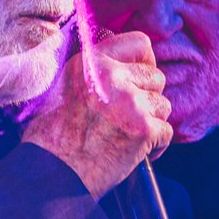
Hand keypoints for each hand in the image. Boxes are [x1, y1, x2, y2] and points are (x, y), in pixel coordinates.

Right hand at [20, 31, 172, 195]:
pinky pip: (166, 132)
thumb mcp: (64, 85)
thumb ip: (94, 68)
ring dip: (151, 121)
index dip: (144, 62)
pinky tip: (134, 153)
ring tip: (126, 136)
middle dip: (147, 97)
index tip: (138, 78)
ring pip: (163, 105)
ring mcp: (131, 103)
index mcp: (92, 62)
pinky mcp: (144, 130)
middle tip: (127, 117)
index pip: (140, 44)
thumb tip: (120, 52)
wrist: (52, 173)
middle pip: (156, 77)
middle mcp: (113, 77)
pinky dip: (155, 146)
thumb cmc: (53, 136)